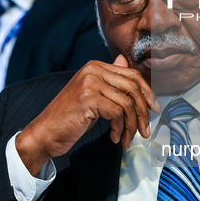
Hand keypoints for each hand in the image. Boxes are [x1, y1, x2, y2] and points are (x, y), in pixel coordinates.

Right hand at [17, 55, 159, 174]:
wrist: (45, 133)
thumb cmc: (70, 117)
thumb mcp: (93, 96)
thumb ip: (110, 81)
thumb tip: (125, 61)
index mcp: (94, 66)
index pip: (132, 74)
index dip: (147, 92)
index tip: (154, 109)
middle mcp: (92, 70)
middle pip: (133, 87)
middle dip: (143, 112)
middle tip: (145, 130)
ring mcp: (90, 83)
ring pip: (127, 103)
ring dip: (132, 125)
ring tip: (127, 138)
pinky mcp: (88, 98)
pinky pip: (117, 113)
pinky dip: (119, 128)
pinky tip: (114, 138)